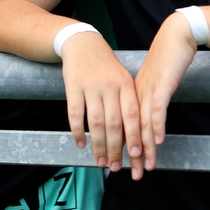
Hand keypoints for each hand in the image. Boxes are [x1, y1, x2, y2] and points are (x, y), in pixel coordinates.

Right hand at [60, 32, 144, 178]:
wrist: (83, 43)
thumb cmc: (106, 66)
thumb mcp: (122, 78)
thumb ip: (128, 102)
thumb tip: (134, 134)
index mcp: (125, 84)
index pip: (133, 115)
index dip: (135, 136)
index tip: (136, 155)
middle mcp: (110, 86)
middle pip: (114, 123)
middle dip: (116, 148)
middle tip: (115, 166)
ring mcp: (91, 87)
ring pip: (96, 123)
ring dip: (98, 145)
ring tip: (99, 162)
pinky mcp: (73, 87)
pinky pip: (75, 114)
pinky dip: (78, 132)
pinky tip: (81, 144)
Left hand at [134, 12, 198, 171]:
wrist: (177, 34)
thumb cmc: (168, 57)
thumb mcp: (155, 80)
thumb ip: (151, 97)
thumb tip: (150, 115)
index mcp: (133, 94)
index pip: (125, 126)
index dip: (124, 147)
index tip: (124, 165)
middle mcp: (137, 94)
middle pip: (131, 129)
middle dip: (132, 155)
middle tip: (131, 174)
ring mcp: (149, 89)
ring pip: (142, 124)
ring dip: (143, 147)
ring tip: (144, 166)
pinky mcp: (162, 85)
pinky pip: (157, 109)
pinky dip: (156, 127)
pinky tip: (157, 142)